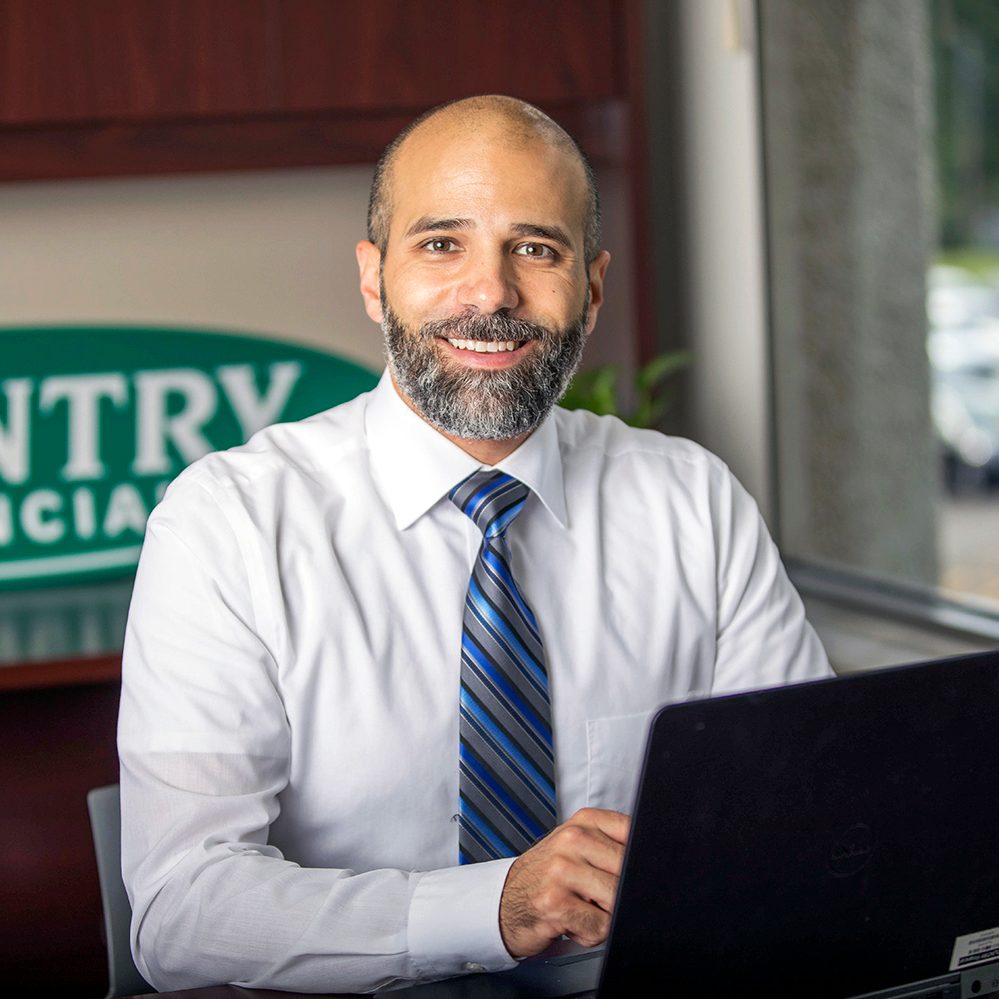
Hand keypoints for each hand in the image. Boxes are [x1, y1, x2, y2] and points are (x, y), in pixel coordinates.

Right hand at [498, 807, 630, 957]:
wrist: (505, 901)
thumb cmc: (549, 877)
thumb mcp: (579, 848)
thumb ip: (613, 847)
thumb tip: (654, 866)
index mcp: (585, 821)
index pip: (634, 832)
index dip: (644, 859)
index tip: (640, 872)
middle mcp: (572, 840)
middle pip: (629, 870)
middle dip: (624, 893)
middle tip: (601, 897)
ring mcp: (562, 870)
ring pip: (617, 899)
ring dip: (606, 916)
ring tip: (586, 909)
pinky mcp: (556, 902)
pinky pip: (600, 927)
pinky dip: (591, 934)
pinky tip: (573, 923)